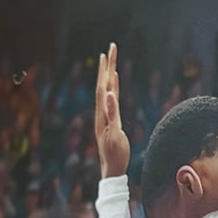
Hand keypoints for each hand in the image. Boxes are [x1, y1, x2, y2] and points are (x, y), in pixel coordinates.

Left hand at [95, 44, 131, 177]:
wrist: (112, 169)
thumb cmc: (115, 155)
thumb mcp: (115, 135)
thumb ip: (112, 114)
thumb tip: (110, 94)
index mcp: (102, 113)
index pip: (104, 87)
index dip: (106, 70)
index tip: (108, 53)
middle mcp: (102, 112)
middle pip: (104, 84)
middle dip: (107, 66)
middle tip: (111, 48)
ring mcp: (105, 115)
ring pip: (107, 90)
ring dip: (108, 74)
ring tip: (111, 60)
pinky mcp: (110, 120)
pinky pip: (111, 99)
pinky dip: (113, 87)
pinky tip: (114, 82)